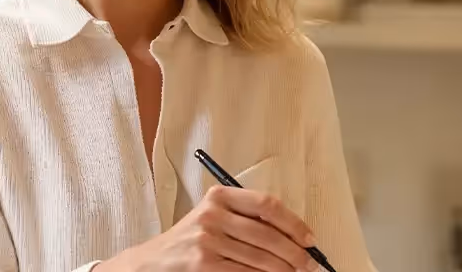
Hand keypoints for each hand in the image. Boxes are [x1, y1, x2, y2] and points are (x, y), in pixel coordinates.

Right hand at [95, 185, 319, 271]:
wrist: (152, 263)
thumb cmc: (188, 242)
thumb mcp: (212, 218)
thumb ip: (245, 219)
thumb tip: (292, 236)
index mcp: (219, 197)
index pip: (267, 205)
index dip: (294, 223)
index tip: (309, 238)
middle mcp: (213, 215)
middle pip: (269, 235)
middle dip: (295, 253)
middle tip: (308, 263)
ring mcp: (208, 242)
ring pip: (262, 260)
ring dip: (284, 271)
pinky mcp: (205, 266)